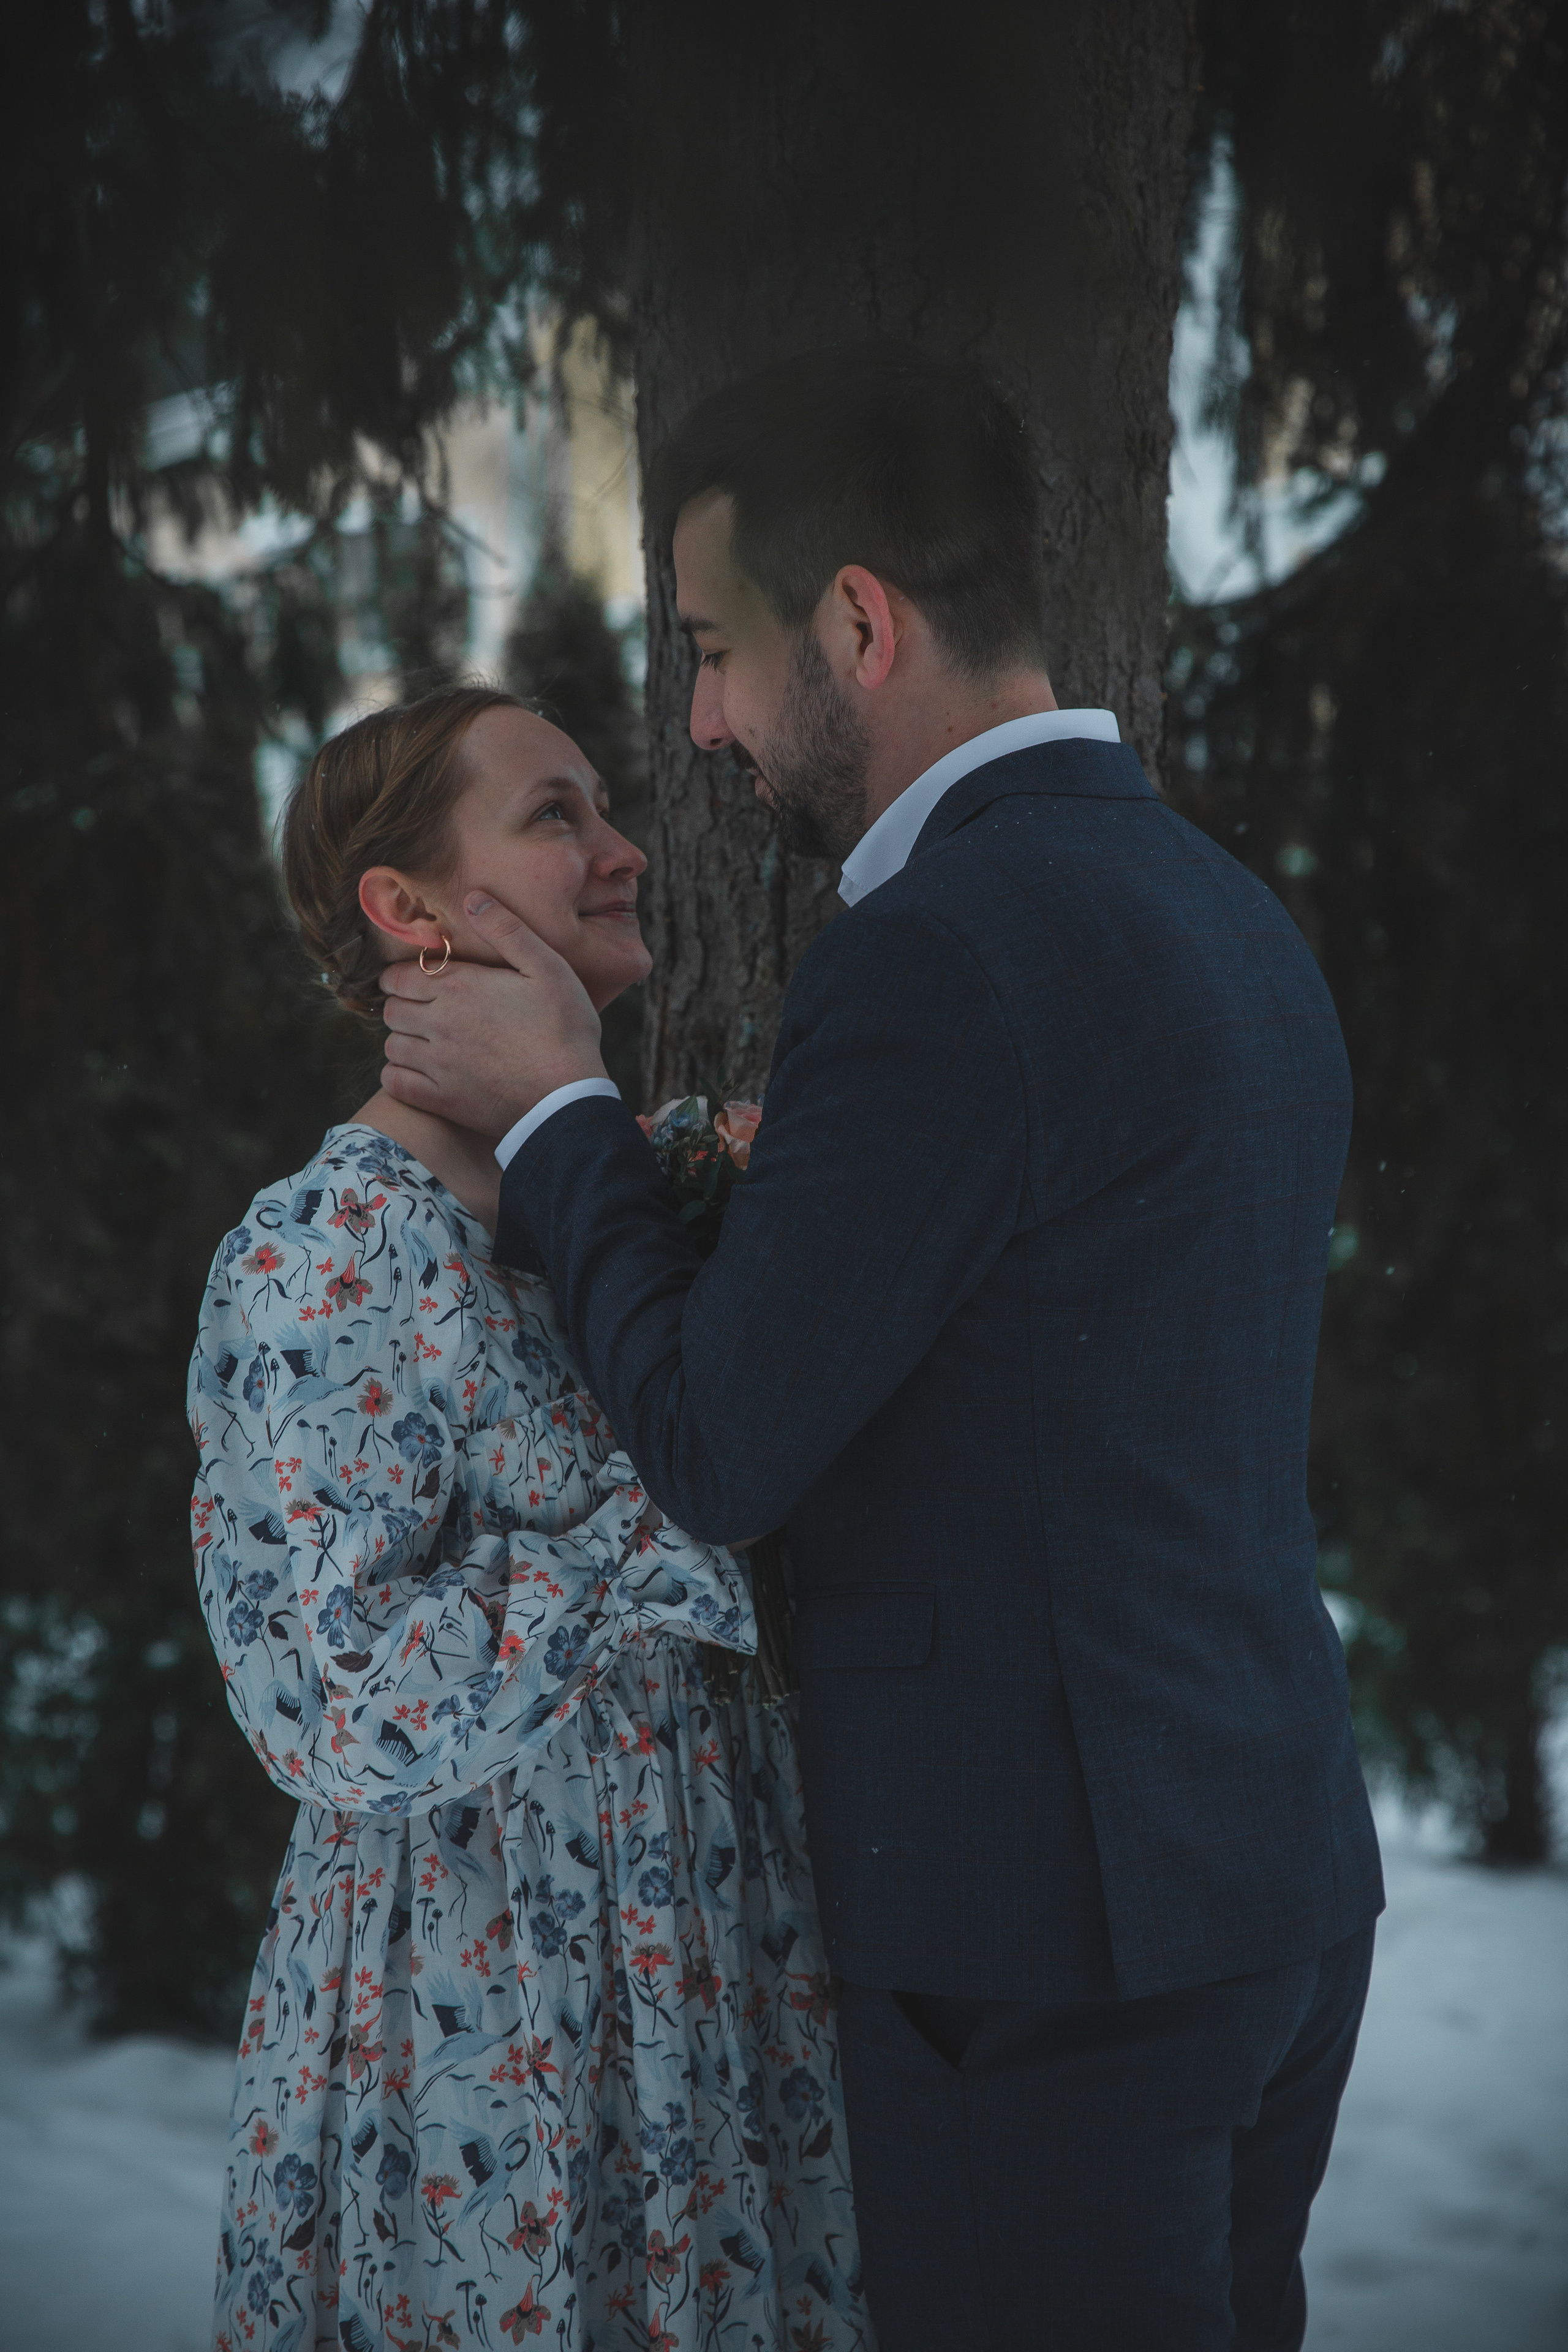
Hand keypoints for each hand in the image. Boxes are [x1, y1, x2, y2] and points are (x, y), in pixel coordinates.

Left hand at [380, 893, 607, 1139]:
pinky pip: (394, 1082)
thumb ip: (508, 930)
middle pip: (391, 1009)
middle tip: (425, 1010)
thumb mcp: (548, 967)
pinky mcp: (439, 1099)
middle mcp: (439, 1023)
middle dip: (403, 1005)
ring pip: (391, 1045)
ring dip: (403, 1039)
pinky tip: (420, 1073)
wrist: (568, 1097)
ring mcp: (436, 1064)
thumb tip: (474, 899)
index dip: (402, 976)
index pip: (398, 976)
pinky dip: (398, 1075)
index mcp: (459, 987)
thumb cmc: (565, 1028)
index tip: (418, 981)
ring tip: (425, 1041)